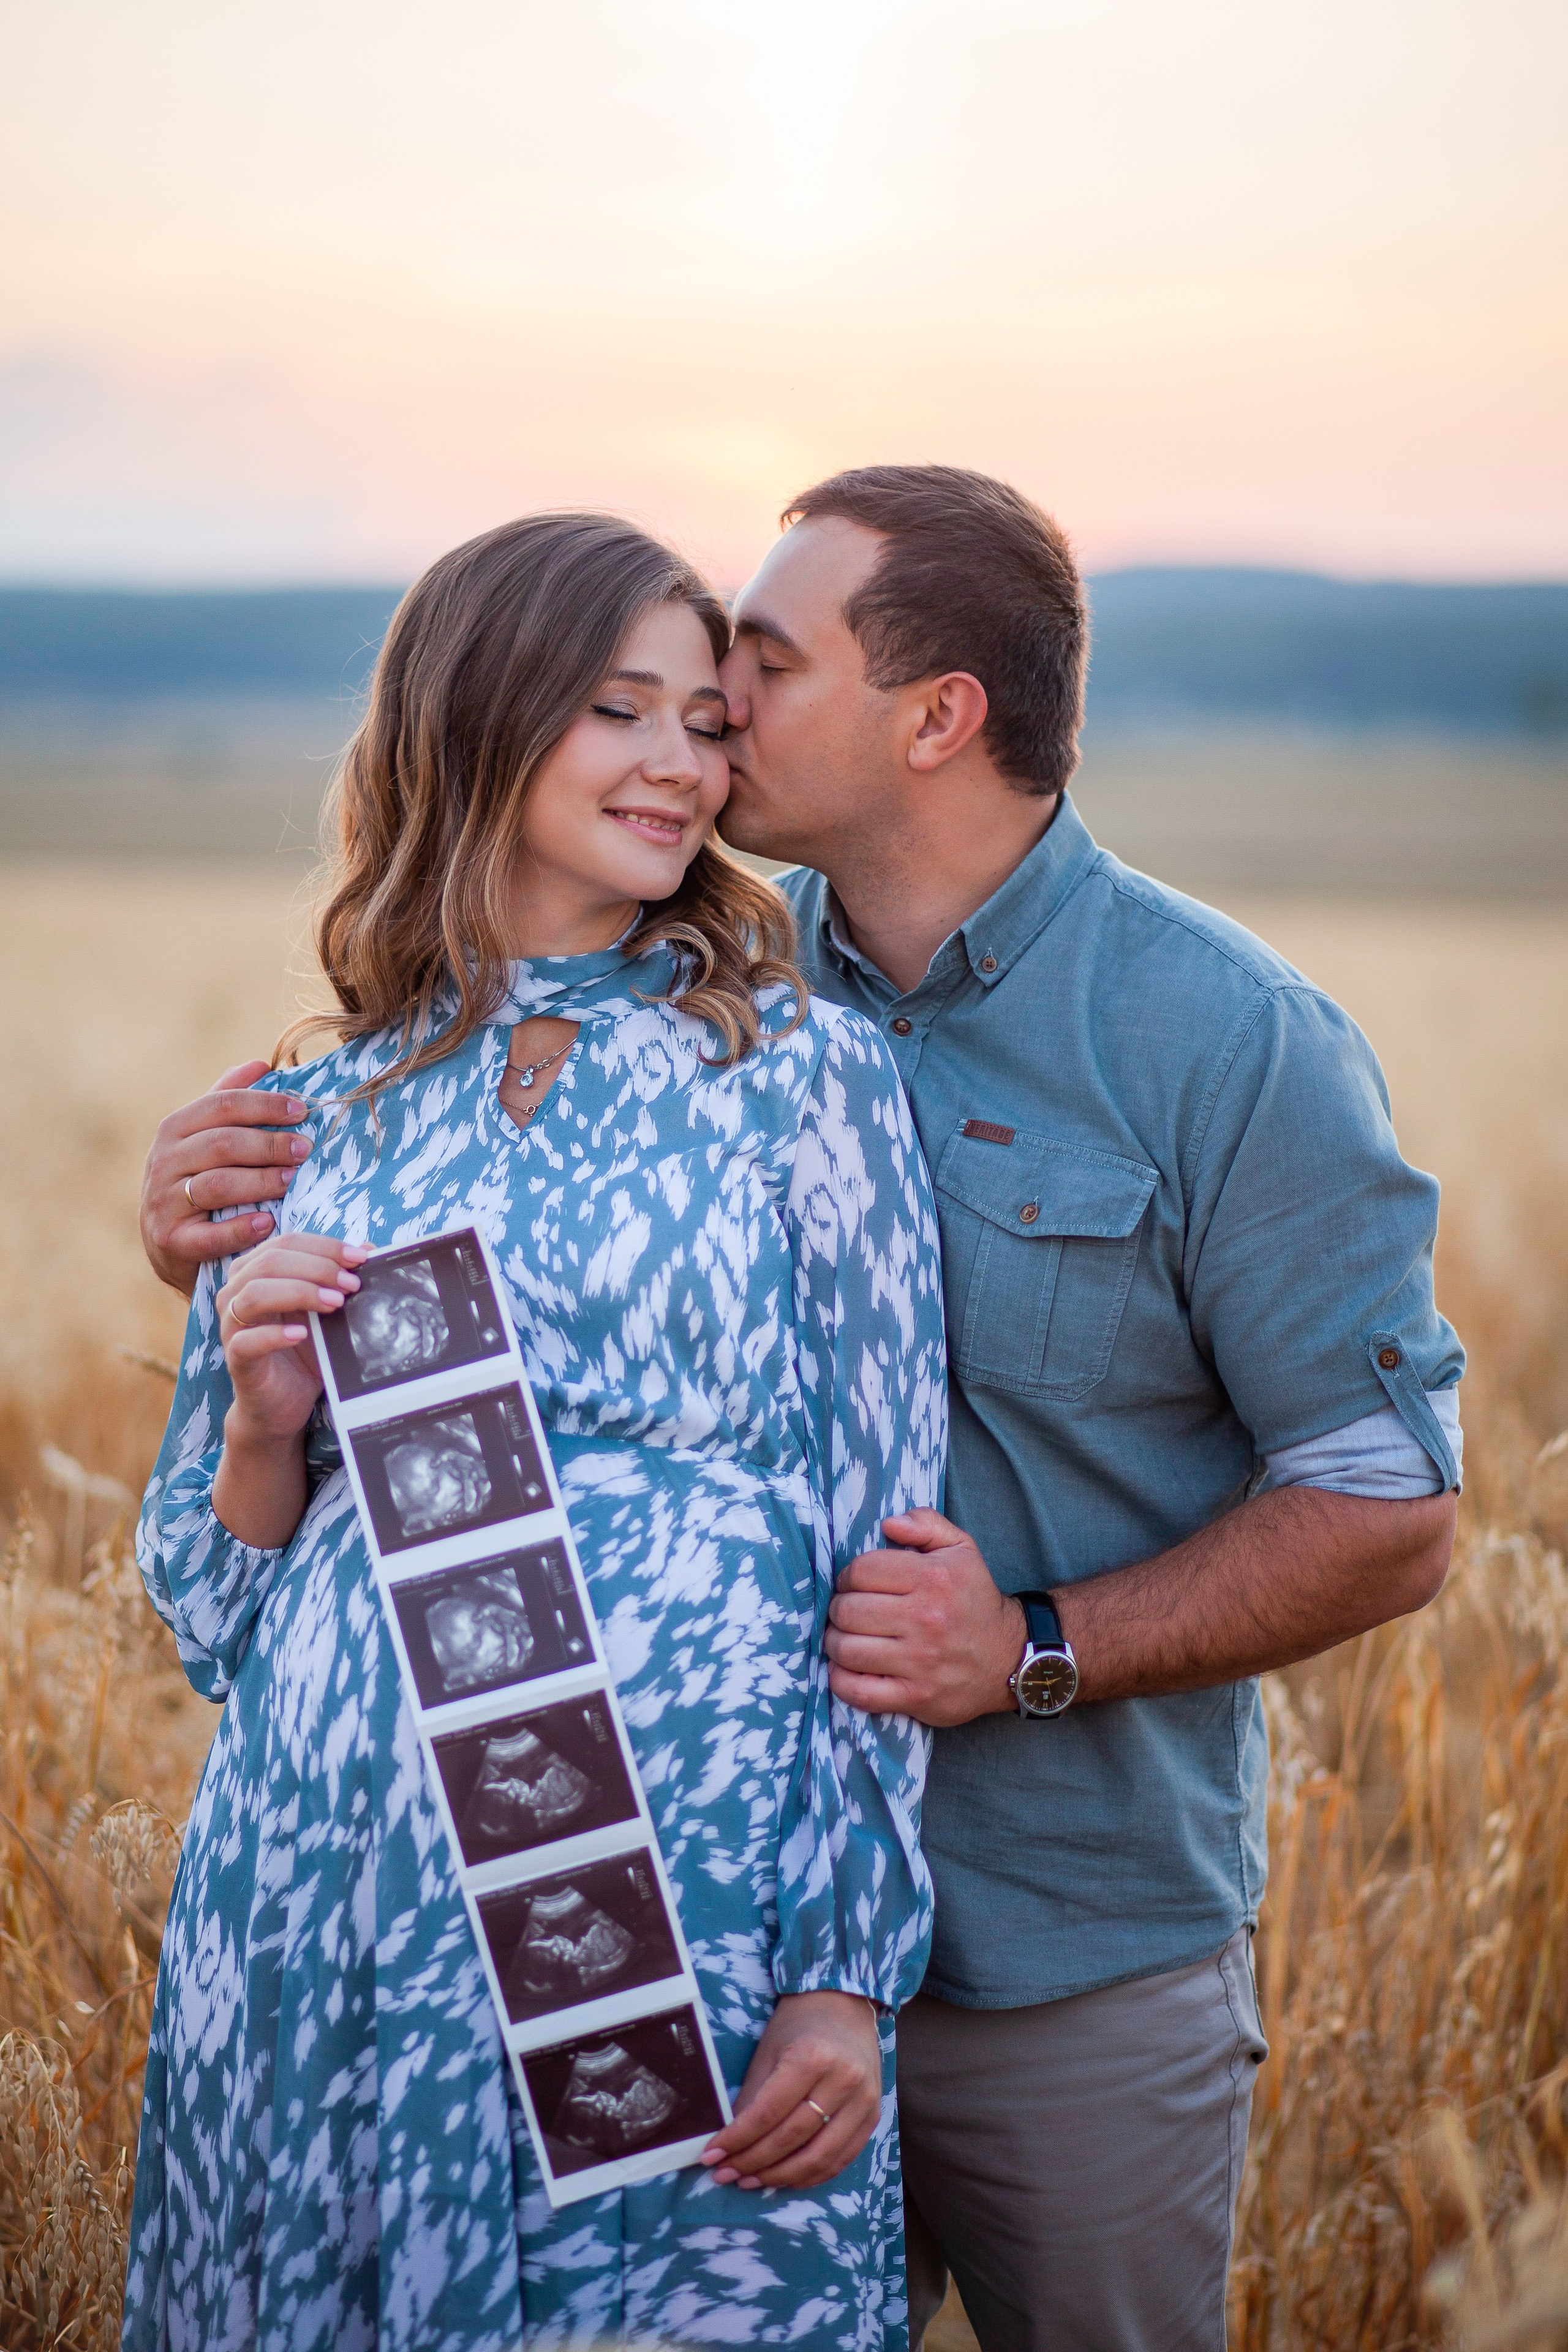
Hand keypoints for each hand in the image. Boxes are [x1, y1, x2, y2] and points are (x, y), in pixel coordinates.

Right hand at [140, 1061, 313, 1296]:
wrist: (167, 1243)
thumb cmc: (196, 1180)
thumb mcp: (203, 1137)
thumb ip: (226, 1099)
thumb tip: (261, 1064)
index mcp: (175, 1128)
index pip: (222, 1106)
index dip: (264, 1105)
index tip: (302, 1111)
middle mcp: (163, 1161)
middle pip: (222, 1143)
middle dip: (269, 1144)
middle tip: (306, 1149)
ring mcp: (164, 1201)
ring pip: (217, 1185)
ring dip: (261, 1181)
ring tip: (292, 1180)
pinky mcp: (170, 1240)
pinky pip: (210, 1235)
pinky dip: (242, 1229)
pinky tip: (268, 1223)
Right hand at [210, 1235, 368, 1548]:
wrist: (285, 1403)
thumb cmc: (306, 1351)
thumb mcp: (329, 1312)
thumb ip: (342, 1279)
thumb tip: (371, 1248)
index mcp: (256, 1271)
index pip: (287, 1242)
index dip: (325, 1246)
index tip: (361, 1258)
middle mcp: (237, 1292)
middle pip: (271, 1260)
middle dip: (317, 1267)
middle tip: (352, 1283)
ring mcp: (231, 1325)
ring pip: (254, 1293)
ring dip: (299, 1292)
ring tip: (334, 1303)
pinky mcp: (235, 1358)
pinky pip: (246, 1340)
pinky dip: (275, 1335)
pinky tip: (302, 1334)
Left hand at [701, 1991, 881, 2190]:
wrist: (844, 2005)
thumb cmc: (799, 2026)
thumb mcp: (768, 2051)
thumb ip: (751, 2097)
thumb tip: (728, 2142)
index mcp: (812, 2057)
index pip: (768, 2113)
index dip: (737, 2139)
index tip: (711, 2156)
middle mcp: (843, 2079)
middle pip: (792, 2138)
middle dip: (753, 2161)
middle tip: (725, 2173)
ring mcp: (864, 2100)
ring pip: (818, 2157)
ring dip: (780, 2177)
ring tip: (750, 2181)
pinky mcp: (873, 2115)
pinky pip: (841, 2159)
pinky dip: (810, 2176)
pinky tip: (784, 2179)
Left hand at [824, 1509, 1024, 1725]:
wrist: (1009, 1658)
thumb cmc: (975, 1600)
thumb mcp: (961, 1549)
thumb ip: (926, 1524)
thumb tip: (889, 1524)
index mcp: (933, 1578)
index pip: (861, 1571)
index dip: (848, 1576)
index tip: (855, 1585)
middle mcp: (926, 1619)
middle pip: (848, 1610)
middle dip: (839, 1610)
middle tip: (849, 1612)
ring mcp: (920, 1662)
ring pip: (846, 1650)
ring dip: (836, 1643)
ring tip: (846, 1638)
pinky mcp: (916, 1696)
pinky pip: (858, 1691)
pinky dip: (841, 1680)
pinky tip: (848, 1669)